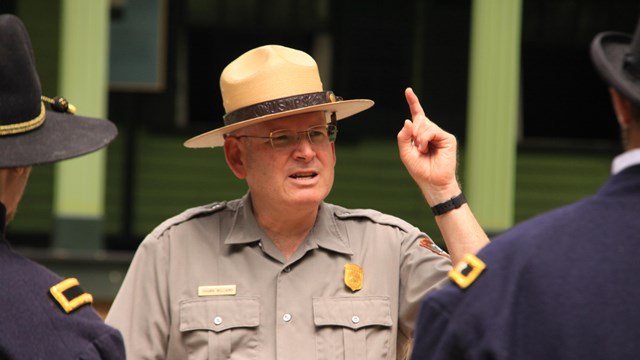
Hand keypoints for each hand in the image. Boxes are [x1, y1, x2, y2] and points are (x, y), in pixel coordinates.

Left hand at [397, 88, 459, 205]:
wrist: (432, 182)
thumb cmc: (420, 170)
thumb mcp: (405, 153)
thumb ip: (403, 137)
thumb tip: (408, 120)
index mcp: (420, 134)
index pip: (417, 115)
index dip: (413, 102)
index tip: (408, 90)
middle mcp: (430, 132)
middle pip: (418, 119)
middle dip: (413, 131)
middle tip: (416, 146)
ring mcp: (440, 134)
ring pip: (424, 124)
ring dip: (418, 137)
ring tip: (422, 150)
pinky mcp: (448, 138)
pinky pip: (432, 130)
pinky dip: (425, 139)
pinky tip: (426, 148)